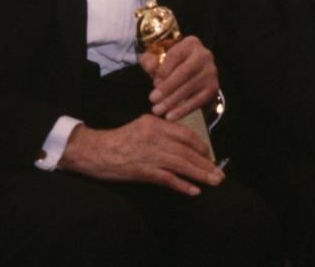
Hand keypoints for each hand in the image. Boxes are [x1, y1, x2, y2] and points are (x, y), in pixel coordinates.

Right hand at [57, 115, 223, 195]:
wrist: (95, 151)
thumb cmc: (118, 140)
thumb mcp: (142, 127)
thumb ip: (161, 131)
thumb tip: (183, 144)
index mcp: (155, 123)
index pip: (185, 134)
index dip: (200, 146)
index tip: (209, 155)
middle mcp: (155, 136)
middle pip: (187, 151)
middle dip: (206, 163)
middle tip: (219, 174)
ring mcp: (150, 154)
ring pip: (182, 164)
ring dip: (200, 174)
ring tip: (214, 182)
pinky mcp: (143, 170)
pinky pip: (168, 179)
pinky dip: (182, 185)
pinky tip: (194, 191)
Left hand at [139, 36, 218, 120]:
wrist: (192, 71)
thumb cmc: (172, 64)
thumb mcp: (158, 57)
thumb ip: (150, 60)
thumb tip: (151, 67)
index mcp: (190, 43)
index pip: (175, 55)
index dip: (163, 69)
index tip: (153, 82)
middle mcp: (204, 55)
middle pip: (184, 72)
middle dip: (167, 87)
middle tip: (153, 99)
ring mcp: (211, 72)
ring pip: (190, 87)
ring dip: (173, 101)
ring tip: (158, 110)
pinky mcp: (213, 88)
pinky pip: (198, 100)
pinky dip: (184, 110)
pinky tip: (171, 116)